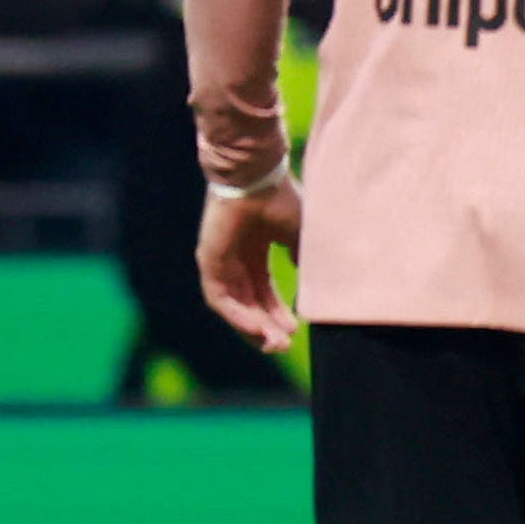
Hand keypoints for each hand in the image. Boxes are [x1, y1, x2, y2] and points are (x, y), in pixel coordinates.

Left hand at [196, 176, 302, 351]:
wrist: (256, 176)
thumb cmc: (279, 198)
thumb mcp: (300, 235)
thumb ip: (304, 258)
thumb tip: (315, 279)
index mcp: (255, 251)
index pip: (263, 292)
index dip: (277, 313)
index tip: (295, 330)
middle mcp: (236, 259)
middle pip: (249, 304)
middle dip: (267, 327)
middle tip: (284, 346)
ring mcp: (220, 261)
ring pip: (234, 307)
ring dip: (253, 328)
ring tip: (274, 344)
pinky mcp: (209, 261)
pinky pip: (220, 299)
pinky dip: (238, 316)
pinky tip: (258, 329)